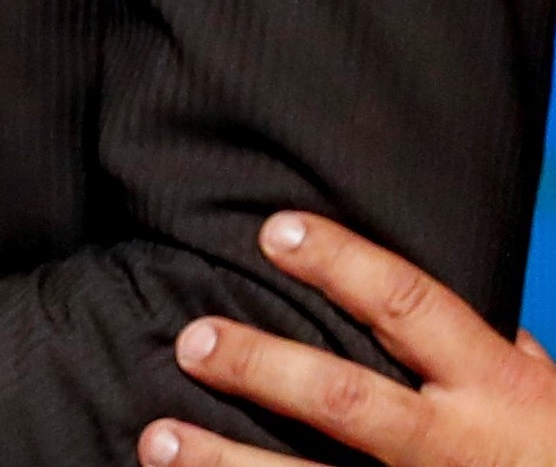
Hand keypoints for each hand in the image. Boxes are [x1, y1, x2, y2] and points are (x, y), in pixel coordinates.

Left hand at [145, 214, 555, 466]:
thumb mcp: (552, 396)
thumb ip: (500, 353)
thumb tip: (447, 295)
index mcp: (498, 390)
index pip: (411, 309)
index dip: (343, 264)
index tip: (273, 231)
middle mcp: (456, 447)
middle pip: (345, 400)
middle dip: (261, 367)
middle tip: (191, 339)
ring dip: (227, 463)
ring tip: (156, 439)